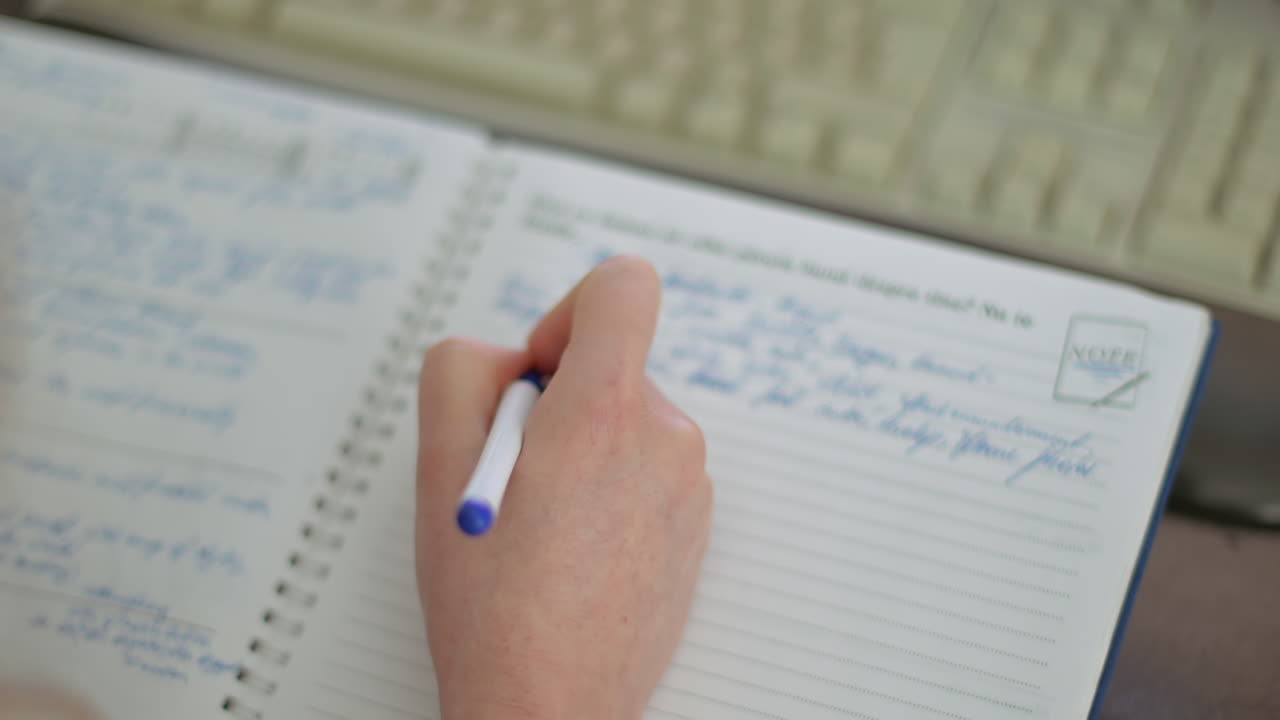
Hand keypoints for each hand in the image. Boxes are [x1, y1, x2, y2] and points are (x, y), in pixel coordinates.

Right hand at [415, 256, 711, 719]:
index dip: (569, 310)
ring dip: (582, 451)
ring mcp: (688, 486)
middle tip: (517, 477)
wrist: (550, 706)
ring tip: (543, 526)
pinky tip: (574, 551)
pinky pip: (647, 470)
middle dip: (557, 401)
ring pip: (625, 422)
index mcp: (604, 413)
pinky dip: (609, 490)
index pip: (625, 287)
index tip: (539, 370)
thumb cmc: (493, 604)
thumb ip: (463, 372)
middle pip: (612, 365)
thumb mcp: (437, 467)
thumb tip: (510, 358)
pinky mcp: (695, 526)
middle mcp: (664, 439)